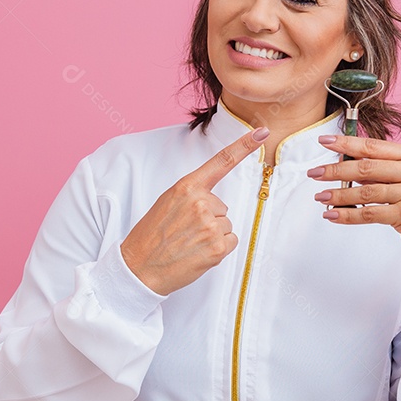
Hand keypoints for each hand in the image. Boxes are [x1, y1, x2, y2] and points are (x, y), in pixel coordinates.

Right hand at [120, 127, 269, 295]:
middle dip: (209, 219)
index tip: (261, 132)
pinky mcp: (217, 246)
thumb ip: (191, 195)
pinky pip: (231, 241)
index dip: (243, 146)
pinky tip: (198, 253)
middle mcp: (201, 202)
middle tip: (185, 231)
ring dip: (213, 235)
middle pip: (222, 206)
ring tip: (188, 243)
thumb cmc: (151, 236)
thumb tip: (215, 201)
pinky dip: (218, 248)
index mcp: (186, 187)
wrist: (139, 268)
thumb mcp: (167, 203)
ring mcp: (210, 225)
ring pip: (226, 224)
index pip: (221, 162)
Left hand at [307, 134, 400, 258]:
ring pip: (365, 191)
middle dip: (335, 170)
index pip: (375, 146)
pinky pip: (369, 213)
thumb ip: (387, 170)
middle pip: (366, 167)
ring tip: (320, 196)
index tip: (325, 142)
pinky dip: (347, 215)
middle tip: (315, 173)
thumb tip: (349, 164)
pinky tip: (332, 215)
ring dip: (338, 195)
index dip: (347, 143)